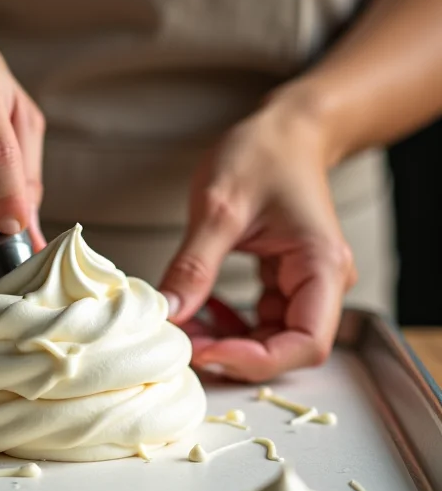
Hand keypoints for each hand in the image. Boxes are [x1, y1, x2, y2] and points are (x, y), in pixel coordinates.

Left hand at [159, 93, 356, 381]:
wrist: (283, 130)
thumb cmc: (263, 153)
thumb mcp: (219, 207)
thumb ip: (193, 265)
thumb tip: (168, 314)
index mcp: (321, 265)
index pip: (305, 343)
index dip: (254, 360)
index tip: (204, 351)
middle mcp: (321, 282)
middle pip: (287, 349)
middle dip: (234, 355)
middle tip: (184, 344)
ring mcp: (302, 284)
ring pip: (269, 340)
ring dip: (226, 344)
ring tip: (184, 328)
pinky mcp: (283, 282)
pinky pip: (256, 321)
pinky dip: (226, 326)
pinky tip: (198, 310)